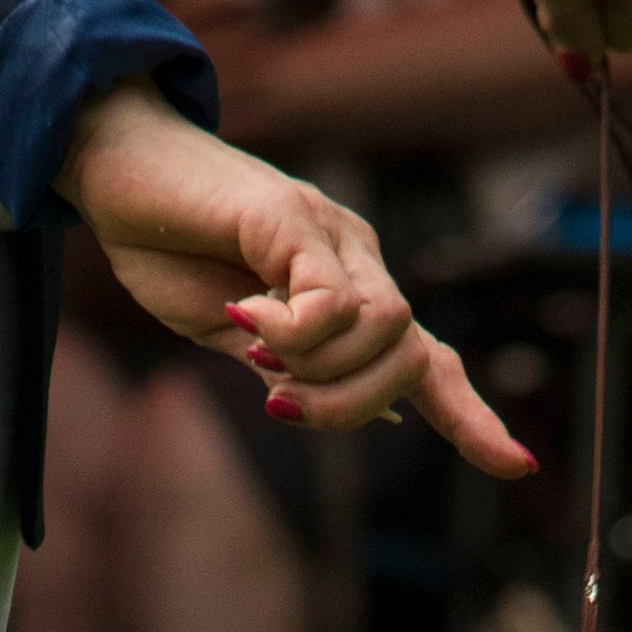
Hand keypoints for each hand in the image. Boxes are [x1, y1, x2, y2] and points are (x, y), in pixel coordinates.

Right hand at [55, 75, 534, 479]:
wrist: (114, 163)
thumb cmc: (170, 247)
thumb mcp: (240, 338)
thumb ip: (298, 375)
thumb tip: (378, 423)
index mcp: (351, 293)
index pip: (431, 362)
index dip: (472, 418)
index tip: (517, 467)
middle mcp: (357, 260)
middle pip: (410, 358)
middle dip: (353, 408)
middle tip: (274, 403)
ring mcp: (330, 233)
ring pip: (380, 333)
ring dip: (317, 373)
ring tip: (252, 351)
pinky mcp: (291, 217)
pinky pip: (329, 303)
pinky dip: (291, 332)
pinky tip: (243, 318)